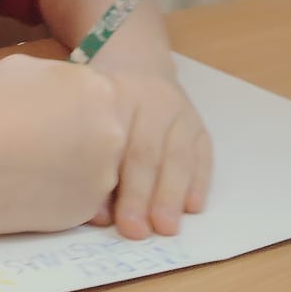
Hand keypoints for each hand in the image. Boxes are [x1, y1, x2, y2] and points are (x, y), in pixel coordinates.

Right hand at [0, 53, 130, 236]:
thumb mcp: (21, 68)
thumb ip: (57, 77)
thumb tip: (66, 90)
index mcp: (99, 89)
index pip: (100, 98)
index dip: (71, 108)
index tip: (46, 117)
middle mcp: (113, 131)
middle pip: (106, 133)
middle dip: (79, 138)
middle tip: (41, 143)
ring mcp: (104, 175)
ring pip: (98, 168)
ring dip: (74, 167)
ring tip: (33, 166)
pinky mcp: (87, 210)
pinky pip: (83, 198)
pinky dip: (62, 195)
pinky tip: (31, 188)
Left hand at [89, 67, 211, 238]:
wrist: (134, 60)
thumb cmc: (100, 103)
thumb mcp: (87, 117)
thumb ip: (90, 161)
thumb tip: (98, 214)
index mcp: (116, 97)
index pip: (115, 145)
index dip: (110, 185)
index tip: (108, 221)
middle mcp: (152, 101)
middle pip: (147, 153)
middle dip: (142, 196)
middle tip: (137, 231)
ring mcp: (181, 112)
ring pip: (178, 156)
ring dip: (172, 196)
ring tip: (166, 227)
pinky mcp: (199, 125)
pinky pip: (202, 155)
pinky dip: (199, 182)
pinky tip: (193, 207)